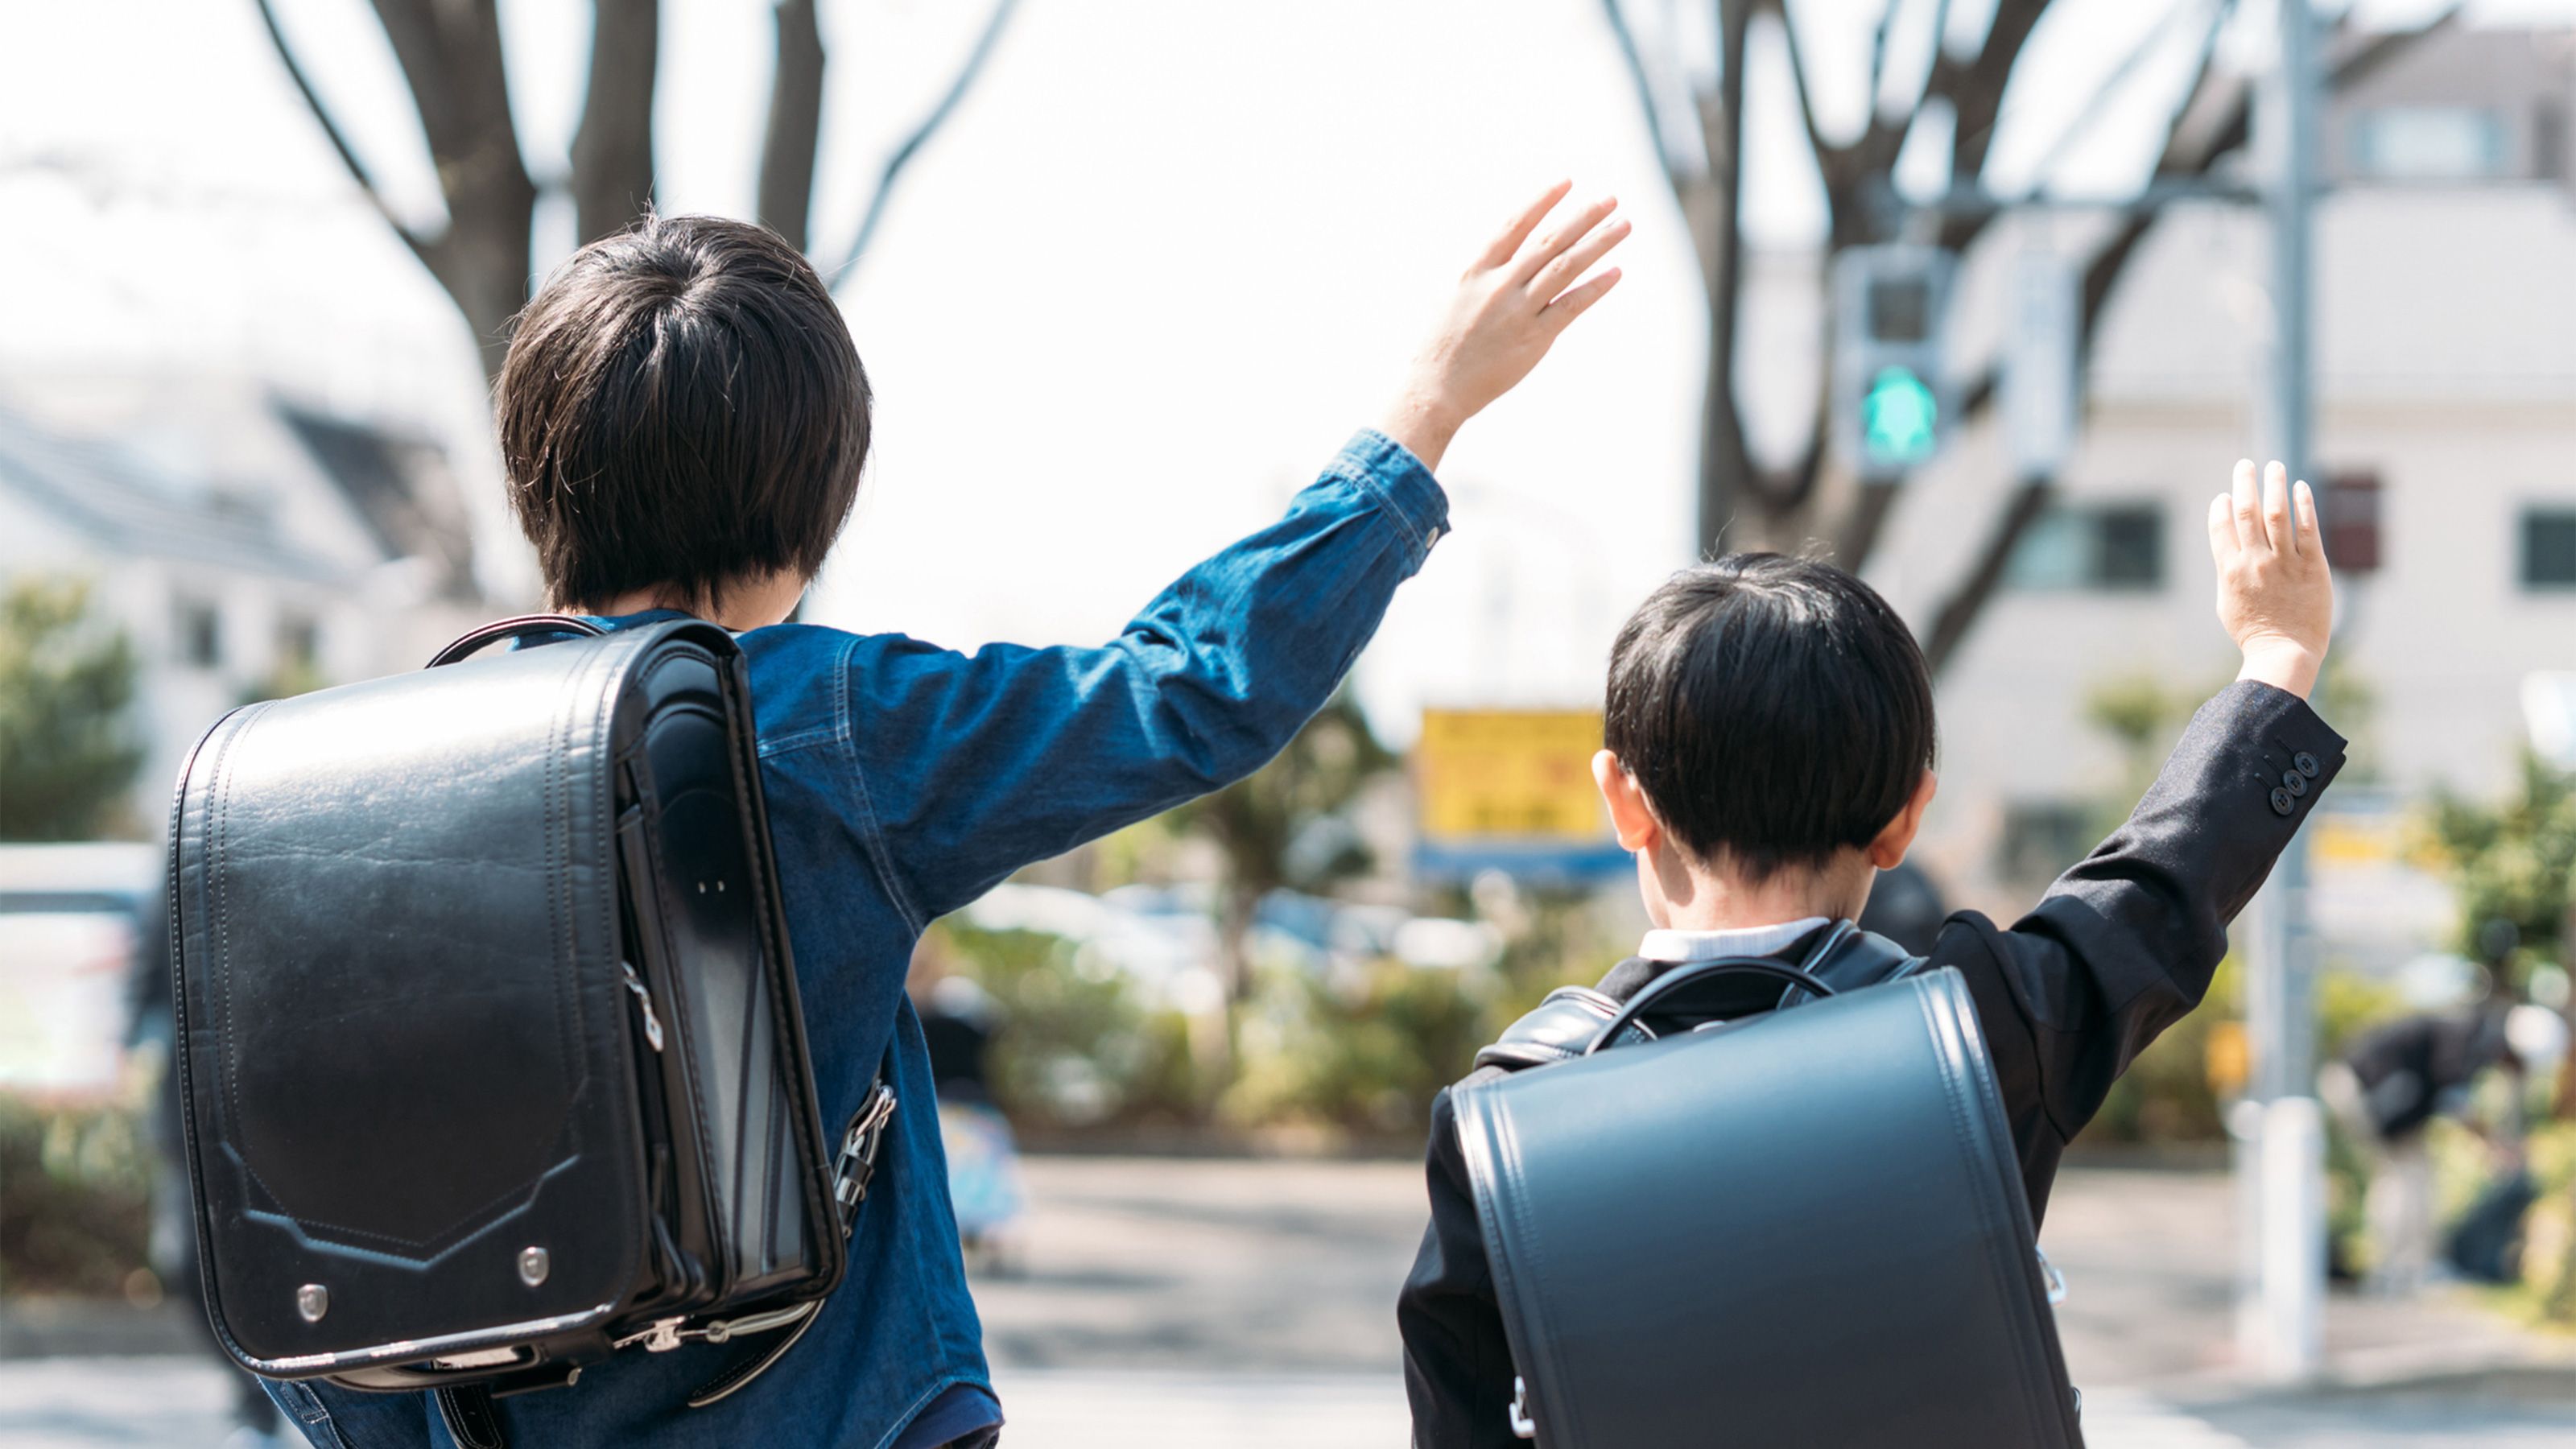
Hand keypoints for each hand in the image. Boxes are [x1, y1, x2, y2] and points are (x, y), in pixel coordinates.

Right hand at [1378, 181, 1628, 470]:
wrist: (1436, 388)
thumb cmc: (1442, 343)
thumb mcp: (1454, 296)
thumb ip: (1483, 273)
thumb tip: (1504, 254)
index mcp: (1476, 271)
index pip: (1515, 225)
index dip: (1542, 201)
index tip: (1567, 182)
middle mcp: (1499, 285)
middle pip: (1549, 241)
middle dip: (1583, 217)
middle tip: (1610, 199)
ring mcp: (1517, 311)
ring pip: (1565, 267)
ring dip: (1598, 243)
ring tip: (1623, 225)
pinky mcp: (1533, 338)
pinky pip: (1571, 307)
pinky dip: (1595, 288)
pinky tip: (1616, 272)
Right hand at [2207, 459, 2334, 697]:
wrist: (2284, 652)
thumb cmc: (2254, 633)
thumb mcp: (2227, 602)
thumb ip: (2228, 571)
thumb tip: (2229, 549)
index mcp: (2230, 571)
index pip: (2221, 526)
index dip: (2221, 506)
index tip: (2225, 496)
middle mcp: (2255, 562)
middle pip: (2246, 512)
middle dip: (2244, 484)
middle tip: (2244, 465)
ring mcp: (2284, 563)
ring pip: (2277, 514)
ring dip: (2274, 485)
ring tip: (2273, 467)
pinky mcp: (2312, 566)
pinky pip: (2307, 529)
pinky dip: (2303, 505)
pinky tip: (2300, 488)